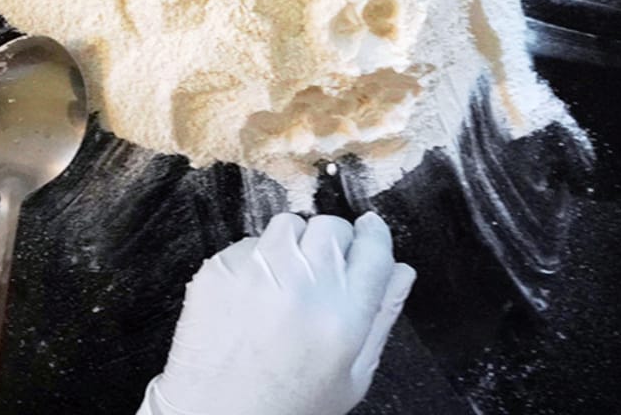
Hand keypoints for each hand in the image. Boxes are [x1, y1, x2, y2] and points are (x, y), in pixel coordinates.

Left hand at [140, 212, 415, 414]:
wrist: (218, 414)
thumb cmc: (289, 404)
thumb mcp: (352, 376)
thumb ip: (381, 318)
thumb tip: (402, 271)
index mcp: (343, 315)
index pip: (374, 248)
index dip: (375, 237)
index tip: (371, 234)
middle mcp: (301, 284)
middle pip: (333, 227)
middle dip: (335, 242)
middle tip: (325, 271)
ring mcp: (256, 272)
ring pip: (289, 224)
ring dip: (295, 244)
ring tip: (288, 281)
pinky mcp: (219, 268)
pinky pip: (249, 243)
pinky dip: (257, 261)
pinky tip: (254, 296)